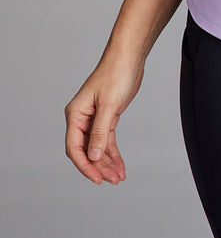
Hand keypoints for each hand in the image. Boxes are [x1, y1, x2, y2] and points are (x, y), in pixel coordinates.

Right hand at [64, 53, 144, 184]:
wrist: (130, 56)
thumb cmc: (116, 74)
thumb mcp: (109, 105)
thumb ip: (99, 132)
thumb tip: (92, 157)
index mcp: (76, 114)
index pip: (75, 148)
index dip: (85, 166)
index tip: (97, 179)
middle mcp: (82, 118)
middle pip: (86, 150)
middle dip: (99, 167)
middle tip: (113, 180)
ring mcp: (94, 118)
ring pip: (98, 147)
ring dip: (107, 163)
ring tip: (119, 177)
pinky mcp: (107, 116)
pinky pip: (107, 140)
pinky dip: (113, 153)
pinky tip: (120, 165)